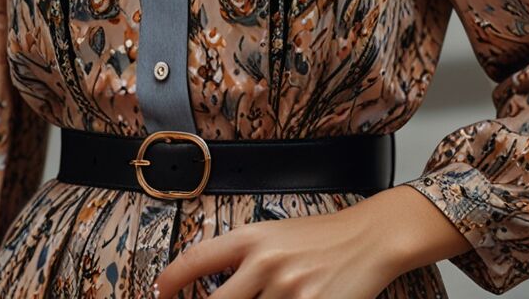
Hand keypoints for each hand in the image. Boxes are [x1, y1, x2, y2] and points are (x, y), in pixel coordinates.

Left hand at [152, 189, 416, 298]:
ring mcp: (289, 289)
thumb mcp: (276, 235)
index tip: (159, 294)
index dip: (170, 282)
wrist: (369, 238)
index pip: (196, 260)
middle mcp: (266, 262)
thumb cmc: (321, 238)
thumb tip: (213, 288)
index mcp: (252, 238)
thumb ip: (244, 258)